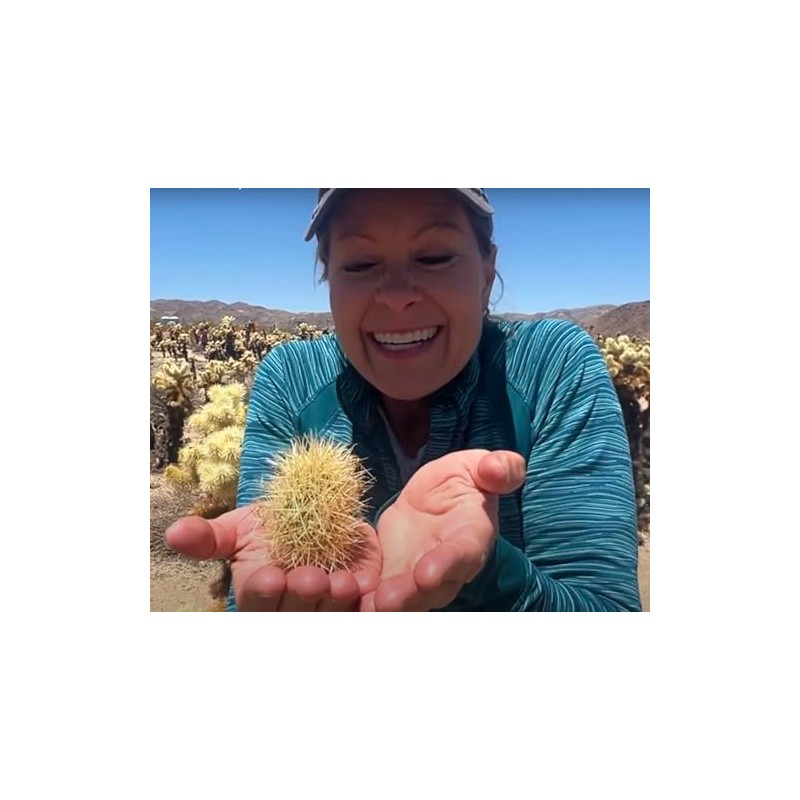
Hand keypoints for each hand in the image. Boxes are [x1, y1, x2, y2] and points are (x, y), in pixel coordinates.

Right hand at [166, 505, 381, 610]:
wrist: (323, 516)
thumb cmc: (274, 525)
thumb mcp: (241, 527)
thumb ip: (211, 537)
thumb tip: (173, 533)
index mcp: (259, 594)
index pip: (257, 603)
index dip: (263, 593)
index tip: (271, 576)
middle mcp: (292, 609)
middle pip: (295, 615)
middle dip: (302, 598)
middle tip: (310, 577)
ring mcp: (327, 609)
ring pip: (331, 617)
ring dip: (336, 603)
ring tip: (343, 582)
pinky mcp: (360, 605)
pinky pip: (365, 613)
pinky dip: (371, 606)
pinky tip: (372, 589)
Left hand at [361, 450, 525, 611]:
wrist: (438, 502)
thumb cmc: (463, 484)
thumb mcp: (480, 468)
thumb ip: (499, 469)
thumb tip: (497, 468)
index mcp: (469, 541)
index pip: (461, 557)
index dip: (445, 566)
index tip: (426, 574)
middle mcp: (443, 571)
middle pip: (426, 592)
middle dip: (406, 598)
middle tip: (383, 603)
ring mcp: (413, 580)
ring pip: (397, 601)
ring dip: (375, 604)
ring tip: (351, 602)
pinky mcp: (386, 577)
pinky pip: (370, 592)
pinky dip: (352, 596)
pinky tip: (331, 592)